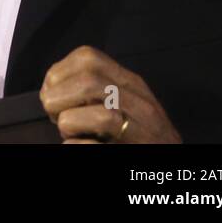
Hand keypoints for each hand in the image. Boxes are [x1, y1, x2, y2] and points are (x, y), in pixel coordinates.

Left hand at [40, 45, 181, 143]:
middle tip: (55, 116)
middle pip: (90, 82)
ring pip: (102, 116)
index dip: (58, 73)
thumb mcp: (122, 101)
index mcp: (132, 85)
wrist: (169, 165)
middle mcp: (143, 106)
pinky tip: (76, 145)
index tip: (52, 92)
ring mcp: (145, 135)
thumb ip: (96, 88)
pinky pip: (96, 148)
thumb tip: (51, 86)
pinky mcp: (135, 154)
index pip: (88, 57)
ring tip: (70, 133)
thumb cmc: (136, 135)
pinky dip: (76, 146)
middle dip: (59, 97)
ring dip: (70, 123)